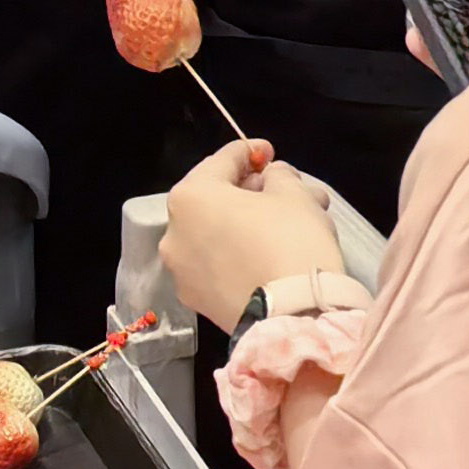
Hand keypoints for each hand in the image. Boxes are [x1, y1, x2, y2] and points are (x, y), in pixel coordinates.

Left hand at [161, 140, 342, 334]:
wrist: (294, 316)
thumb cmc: (291, 242)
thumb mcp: (293, 194)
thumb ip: (278, 175)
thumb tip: (271, 177)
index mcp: (190, 197)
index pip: (222, 161)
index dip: (250, 152)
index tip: (269, 152)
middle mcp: (175, 232)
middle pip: (217, 199)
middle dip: (253, 191)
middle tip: (285, 190)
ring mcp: (182, 270)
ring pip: (219, 233)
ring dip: (249, 223)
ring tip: (288, 223)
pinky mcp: (197, 300)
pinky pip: (219, 263)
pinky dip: (240, 253)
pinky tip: (271, 252)